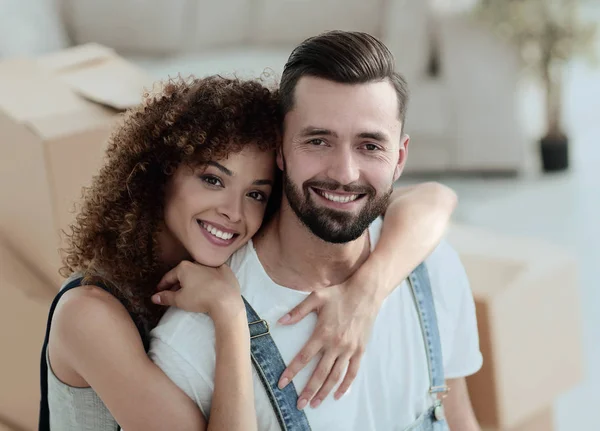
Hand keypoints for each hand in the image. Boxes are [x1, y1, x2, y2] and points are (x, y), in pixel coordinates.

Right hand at [151, 261, 242, 318]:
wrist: (226, 300)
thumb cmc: (200, 298)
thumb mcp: (179, 300)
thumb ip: (166, 297)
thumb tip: (154, 297)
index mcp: (184, 267)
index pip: (169, 276)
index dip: (162, 285)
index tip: (159, 291)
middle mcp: (197, 263)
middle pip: (184, 274)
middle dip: (178, 283)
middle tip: (173, 294)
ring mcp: (213, 265)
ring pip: (198, 273)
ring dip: (193, 281)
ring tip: (190, 292)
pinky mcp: (225, 271)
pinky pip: (213, 274)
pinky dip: (208, 280)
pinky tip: (208, 287)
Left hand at [277, 276, 379, 408]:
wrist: (365, 293)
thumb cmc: (339, 294)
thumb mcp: (316, 297)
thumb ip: (298, 311)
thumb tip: (281, 321)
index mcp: (322, 333)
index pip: (304, 357)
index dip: (292, 371)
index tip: (282, 383)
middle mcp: (335, 344)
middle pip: (319, 373)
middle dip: (308, 390)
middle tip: (299, 404)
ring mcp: (349, 349)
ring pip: (335, 376)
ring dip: (324, 391)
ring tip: (315, 403)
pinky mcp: (360, 350)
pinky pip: (352, 372)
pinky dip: (345, 385)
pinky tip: (338, 394)